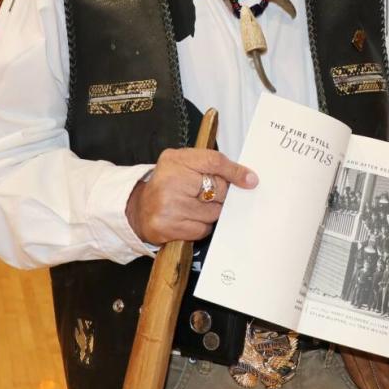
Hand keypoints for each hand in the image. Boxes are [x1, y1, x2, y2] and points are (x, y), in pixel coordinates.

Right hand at [126, 147, 257, 245]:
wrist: (139, 209)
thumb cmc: (167, 184)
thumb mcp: (184, 164)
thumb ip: (213, 165)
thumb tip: (249, 179)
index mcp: (175, 160)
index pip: (214, 161)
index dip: (235, 172)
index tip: (250, 180)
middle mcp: (170, 181)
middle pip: (219, 189)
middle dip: (221, 195)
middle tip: (208, 195)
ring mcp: (168, 206)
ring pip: (213, 212)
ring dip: (211, 212)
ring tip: (194, 206)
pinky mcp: (168, 227)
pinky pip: (203, 229)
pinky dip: (201, 226)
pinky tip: (189, 219)